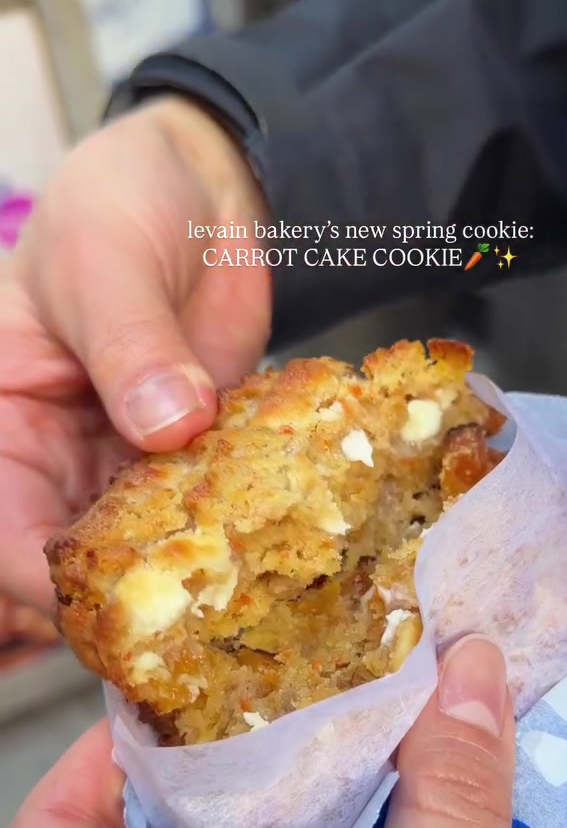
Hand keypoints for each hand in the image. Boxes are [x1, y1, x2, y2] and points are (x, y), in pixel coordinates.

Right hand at [0, 96, 271, 611]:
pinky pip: (211, 509)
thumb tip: (168, 425)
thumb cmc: (117, 202)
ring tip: (240, 618)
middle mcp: (58, 458)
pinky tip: (278, 559)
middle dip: (125, 602)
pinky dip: (237, 533)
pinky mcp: (199, 456)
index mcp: (0, 422)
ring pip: (148, 547)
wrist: (203, 183)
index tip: (103, 611)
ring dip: (188, 576)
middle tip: (187, 644)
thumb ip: (131, 345)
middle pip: (76, 559)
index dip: (42, 579)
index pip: (5, 525)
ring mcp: (131, 462)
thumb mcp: (104, 262)